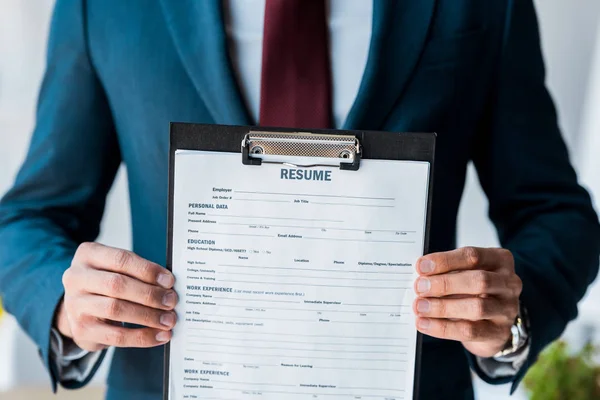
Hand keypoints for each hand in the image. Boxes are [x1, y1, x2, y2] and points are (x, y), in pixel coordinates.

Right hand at [56, 242, 177, 351]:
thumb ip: (139, 272)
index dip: (148, 270)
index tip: (169, 281)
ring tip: (168, 320)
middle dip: (149, 294)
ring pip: (115, 309)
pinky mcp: (80, 330)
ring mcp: (74, 304)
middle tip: (171, 301)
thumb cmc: (107, 284)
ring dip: (148, 316)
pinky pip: (115, 336)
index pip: (121, 259)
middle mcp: (76, 277)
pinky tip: (159, 336)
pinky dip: (142, 336)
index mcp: (88, 255)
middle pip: (117, 284)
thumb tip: (169, 286)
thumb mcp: (117, 269)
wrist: (81, 309)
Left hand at [413, 247, 521, 357]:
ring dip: (443, 307)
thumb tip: (420, 276)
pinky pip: (470, 331)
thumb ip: (446, 272)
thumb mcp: (464, 274)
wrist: (491, 323)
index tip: (421, 266)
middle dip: (445, 284)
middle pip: (479, 281)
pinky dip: (443, 327)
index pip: (473, 256)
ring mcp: (507, 309)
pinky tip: (424, 323)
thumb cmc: (473, 291)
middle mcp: (509, 283)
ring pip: (477, 308)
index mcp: (499, 260)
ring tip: (419, 306)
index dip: (445, 261)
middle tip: (419, 287)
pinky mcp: (499, 332)